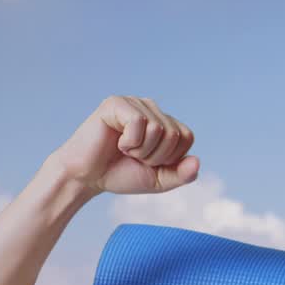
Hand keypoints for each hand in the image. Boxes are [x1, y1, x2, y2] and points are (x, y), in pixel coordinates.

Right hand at [48, 95, 198, 195]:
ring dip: (141, 150)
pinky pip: (138, 122)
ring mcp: (134, 103)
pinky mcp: (116, 103)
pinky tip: (117, 142)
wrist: (87, 178)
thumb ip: (181, 174)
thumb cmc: (121, 174)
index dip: (170, 158)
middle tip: (134, 157)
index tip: (148, 162)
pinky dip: (130, 141)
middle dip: (155, 156)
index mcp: (164, 123)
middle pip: (174, 134)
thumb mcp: (158, 181)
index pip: (187, 137)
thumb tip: (197, 162)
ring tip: (125, 150)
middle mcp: (152, 109)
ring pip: (158, 129)